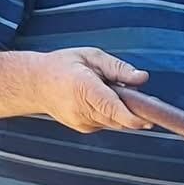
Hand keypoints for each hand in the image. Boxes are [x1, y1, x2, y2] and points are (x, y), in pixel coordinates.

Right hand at [35, 48, 150, 132]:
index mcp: (82, 86)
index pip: (110, 107)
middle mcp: (81, 108)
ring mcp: (81, 121)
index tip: (147, 120)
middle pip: (118, 117)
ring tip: (110, 91)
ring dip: (122, 110)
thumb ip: (118, 68)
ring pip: (116, 122)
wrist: (36, 84)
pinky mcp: (84, 128)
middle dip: (134, 110)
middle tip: (139, 96)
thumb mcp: (91, 56)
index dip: (131, 117)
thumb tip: (142, 78)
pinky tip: (99, 100)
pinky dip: (111, 114)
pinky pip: (108, 123)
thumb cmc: (64, 66)